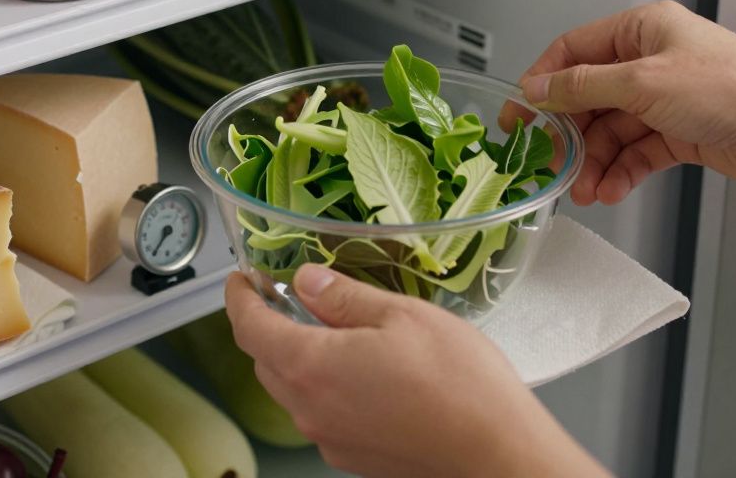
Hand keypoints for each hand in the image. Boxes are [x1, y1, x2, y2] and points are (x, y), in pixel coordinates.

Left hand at [225, 267, 609, 477]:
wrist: (496, 452)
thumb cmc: (457, 381)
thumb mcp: (401, 315)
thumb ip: (344, 297)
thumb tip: (306, 280)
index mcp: (310, 366)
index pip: (249, 328)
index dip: (239, 298)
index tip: (241, 279)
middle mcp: (309, 409)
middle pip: (267, 361)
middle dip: (270, 326)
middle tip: (289, 295)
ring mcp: (329, 438)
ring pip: (293, 390)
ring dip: (299, 358)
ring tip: (333, 330)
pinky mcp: (352, 456)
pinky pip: (321, 414)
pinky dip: (325, 387)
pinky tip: (362, 371)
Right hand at [510, 0, 735, 204]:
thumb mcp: (643, 83)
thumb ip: (583, 87)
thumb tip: (538, 88)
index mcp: (642, 30)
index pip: (572, 52)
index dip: (541, 84)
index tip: (518, 116)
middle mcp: (651, 61)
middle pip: (587, 98)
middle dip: (568, 135)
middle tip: (547, 163)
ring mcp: (665, 99)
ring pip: (609, 132)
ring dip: (593, 162)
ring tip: (584, 189)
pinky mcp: (680, 133)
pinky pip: (635, 153)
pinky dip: (620, 172)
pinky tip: (611, 189)